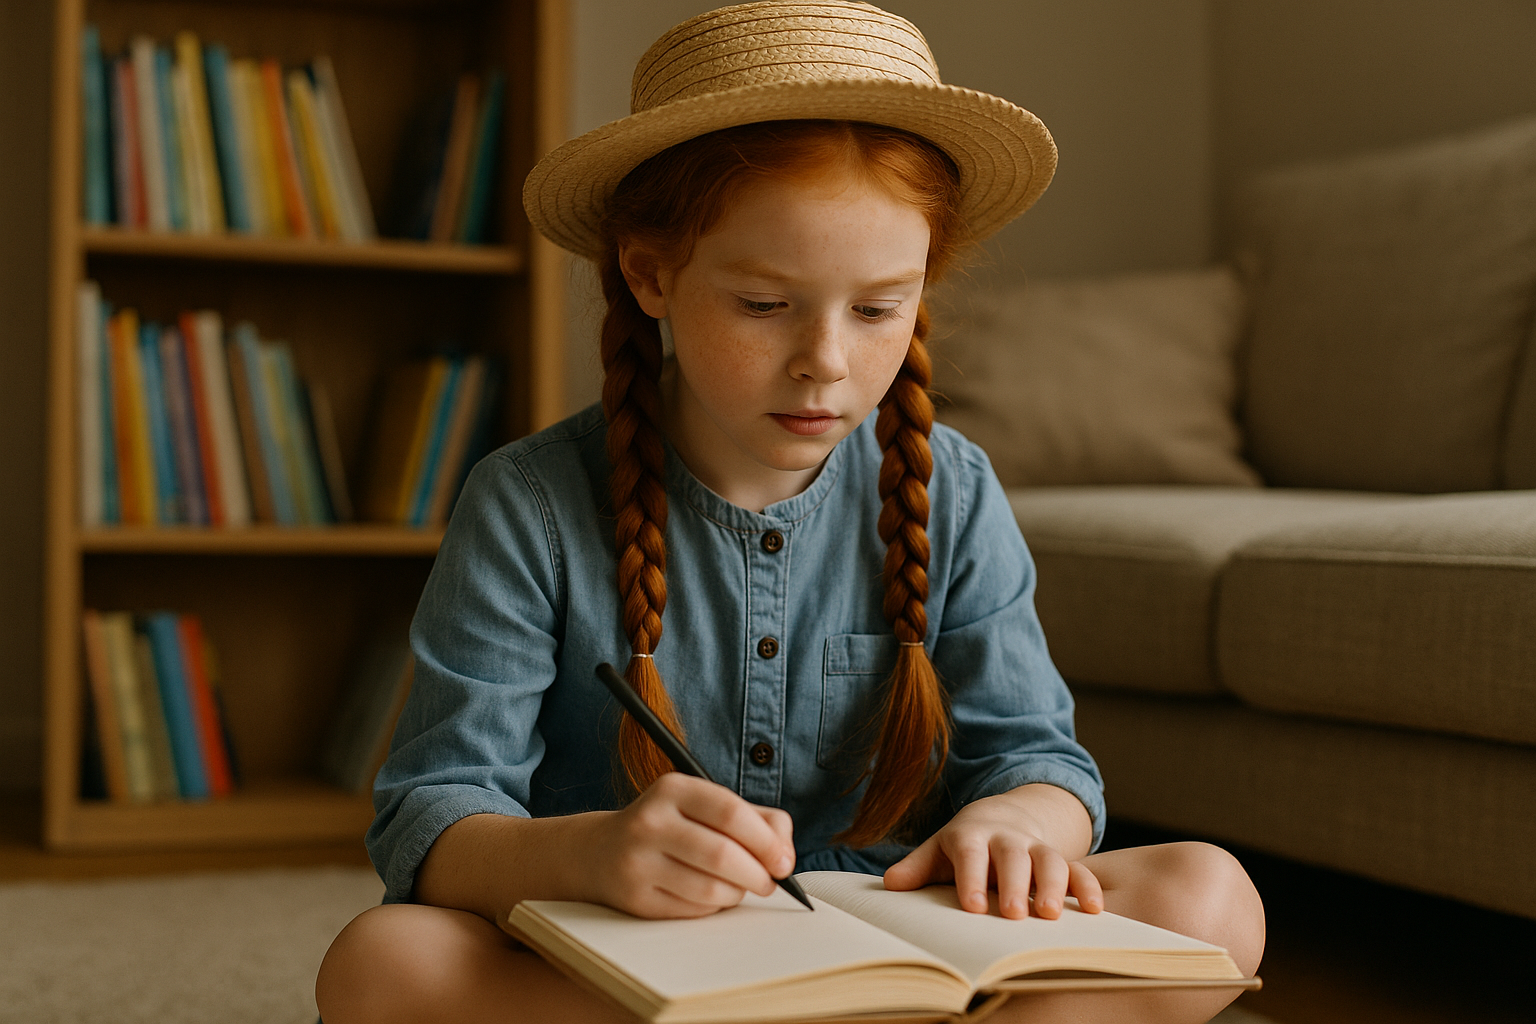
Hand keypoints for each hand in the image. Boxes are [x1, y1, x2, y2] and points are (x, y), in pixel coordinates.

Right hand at [586, 772, 795, 918]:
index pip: (730, 812)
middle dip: (758, 874)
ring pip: (710, 889)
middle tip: (769, 881)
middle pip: (722, 855)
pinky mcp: (635, 898)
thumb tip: (785, 853)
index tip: (784, 861)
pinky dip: (714, 907)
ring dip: (737, 894)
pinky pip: (693, 911)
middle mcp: (650, 821)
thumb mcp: (704, 806)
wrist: (600, 851)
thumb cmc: (670, 826)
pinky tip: (711, 895)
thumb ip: (755, 818)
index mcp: (672, 789)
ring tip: (739, 887)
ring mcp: (638, 861)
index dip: (766, 841)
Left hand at [883, 789, 1102, 919]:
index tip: (971, 906)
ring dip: (1054, 885)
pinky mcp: (1061, 858)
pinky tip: (1096, 909)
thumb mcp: (938, 851)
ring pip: (1050, 859)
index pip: (969, 853)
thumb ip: (916, 868)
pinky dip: (1088, 886)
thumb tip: (889, 884)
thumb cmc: (964, 844)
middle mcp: (1006, 839)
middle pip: (1013, 856)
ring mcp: (1036, 847)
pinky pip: (1079, 869)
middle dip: (1014, 884)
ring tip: (1051, 914)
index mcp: (971, 836)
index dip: (970, 877)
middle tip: (1013, 914)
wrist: (1002, 816)